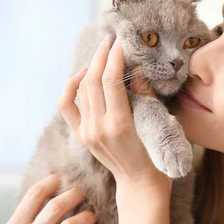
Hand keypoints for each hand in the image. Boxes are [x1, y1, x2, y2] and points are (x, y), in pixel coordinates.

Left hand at [57, 35, 159, 182]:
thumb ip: (145, 95)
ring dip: (90, 67)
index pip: (110, 80)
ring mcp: (86, 132)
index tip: (122, 42)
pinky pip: (67, 105)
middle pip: (92, 80)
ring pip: (80, 89)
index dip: (115, 56)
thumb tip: (136, 68)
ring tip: (102, 52)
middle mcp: (98, 127)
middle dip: (101, 56)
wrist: (140, 184)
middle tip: (111, 40)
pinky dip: (71, 86)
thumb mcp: (157, 124)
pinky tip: (82, 75)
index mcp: (119, 124)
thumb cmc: (156, 156)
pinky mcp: (81, 136)